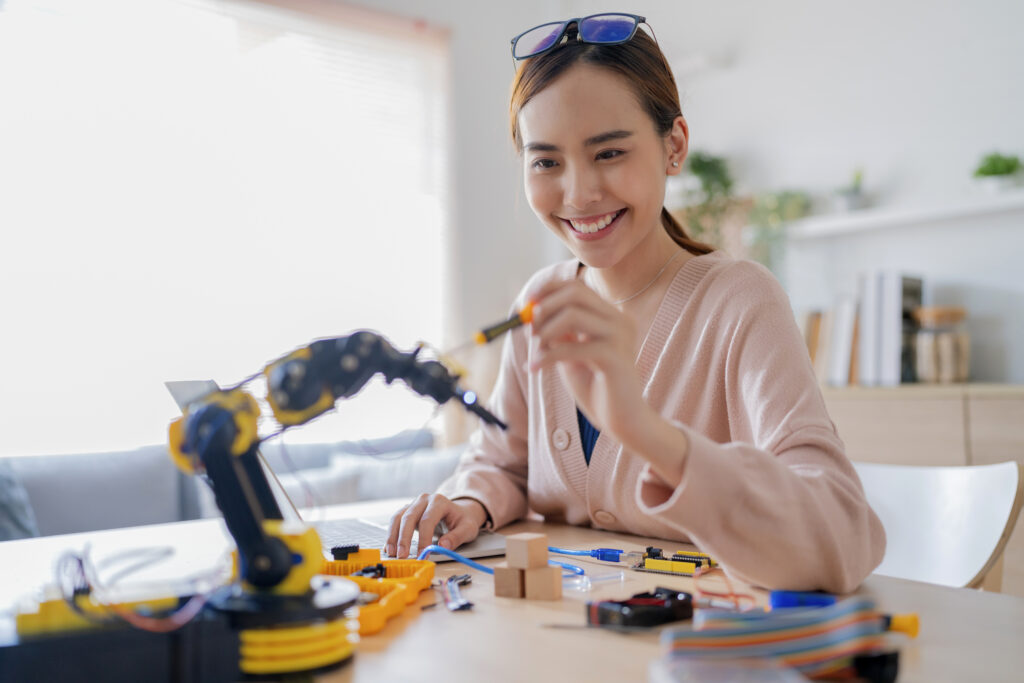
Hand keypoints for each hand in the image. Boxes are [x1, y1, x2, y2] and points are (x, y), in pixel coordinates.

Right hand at [385, 494, 487, 558]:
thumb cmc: (463, 520)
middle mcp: (424, 500)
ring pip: (398, 517)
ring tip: (391, 553)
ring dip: (393, 536)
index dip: (424, 538)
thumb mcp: (468, 528)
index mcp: (439, 501)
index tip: (423, 553)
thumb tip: (443, 546)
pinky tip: (389, 547)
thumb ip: (457, 537)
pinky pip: (395, 521)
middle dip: (404, 538)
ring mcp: (414, 504)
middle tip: (402, 555)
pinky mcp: (407, 511)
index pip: (428, 519)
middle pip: (409, 517)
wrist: (459, 512)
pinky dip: (391, 534)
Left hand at [528, 279, 651, 445]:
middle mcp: (619, 320)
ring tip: (536, 352)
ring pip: (572, 314)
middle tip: (529, 328)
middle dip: (545, 307)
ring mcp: (619, 336)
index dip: (548, 290)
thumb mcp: (572, 355)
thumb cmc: (597, 390)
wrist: (623, 422)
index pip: (577, 287)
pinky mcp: (614, 357)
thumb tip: (531, 314)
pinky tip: (534, 369)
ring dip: (545, 332)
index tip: (526, 304)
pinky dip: (546, 357)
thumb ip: (558, 334)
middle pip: (576, 293)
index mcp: (611, 316)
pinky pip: (571, 348)